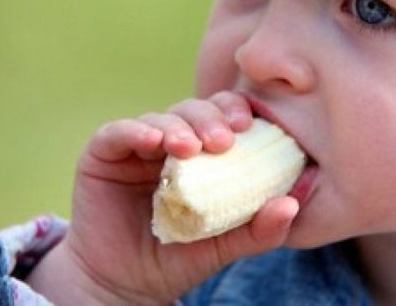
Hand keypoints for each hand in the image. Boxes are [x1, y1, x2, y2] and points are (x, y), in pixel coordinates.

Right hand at [26, 91, 299, 303]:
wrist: (123, 286)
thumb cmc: (177, 259)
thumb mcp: (224, 245)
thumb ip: (259, 229)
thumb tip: (292, 205)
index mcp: (204, 152)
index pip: (223, 116)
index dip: (236, 111)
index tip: (250, 124)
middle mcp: (170, 141)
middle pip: (193, 109)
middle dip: (211, 117)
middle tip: (224, 140)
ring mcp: (136, 145)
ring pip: (160, 117)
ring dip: (178, 127)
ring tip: (191, 148)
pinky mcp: (102, 153)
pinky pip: (118, 132)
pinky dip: (137, 131)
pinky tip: (154, 142)